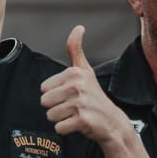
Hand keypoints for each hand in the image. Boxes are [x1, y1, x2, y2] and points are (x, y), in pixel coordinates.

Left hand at [40, 26, 129, 146]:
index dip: (55, 94)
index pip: (43, 88)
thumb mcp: (85, 70)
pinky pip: (59, 128)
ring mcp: (80, 104)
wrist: (112, 122)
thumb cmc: (95, 96)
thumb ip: (76, 49)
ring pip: (50, 116)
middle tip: (73, 107)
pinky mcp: (82, 120)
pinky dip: (66, 129)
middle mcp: (77, 86)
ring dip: (61, 119)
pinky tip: (78, 124)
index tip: (70, 95)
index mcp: (74, 73)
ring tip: (76, 114)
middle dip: (56, 107)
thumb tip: (78, 28)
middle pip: (45, 102)